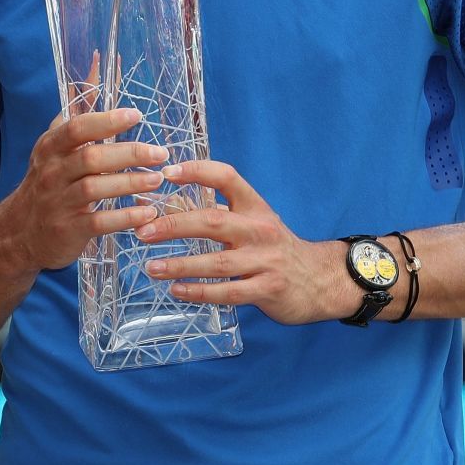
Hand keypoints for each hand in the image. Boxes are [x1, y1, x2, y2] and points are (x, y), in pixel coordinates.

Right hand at [0, 107, 170, 275]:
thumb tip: (97, 69)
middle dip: (129, 153)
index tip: (136, 115)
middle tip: (161, 153)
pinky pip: (98, 222)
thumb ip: (78, 113)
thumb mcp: (54, 147)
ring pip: (95, 189)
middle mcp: (51, 173)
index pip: (76, 129)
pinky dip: (124, 217)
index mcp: (50, 148)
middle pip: (91, 158)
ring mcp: (58, 202)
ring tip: (158, 179)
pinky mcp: (68, 230)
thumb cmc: (48, 182)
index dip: (106, 121)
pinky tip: (147, 213)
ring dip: (130, 183)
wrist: (20, 233)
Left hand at [136, 160, 348, 323]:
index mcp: (255, 207)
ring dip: (181, 265)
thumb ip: (215, 212)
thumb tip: (167, 203)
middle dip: (175, 225)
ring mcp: (266, 261)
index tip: (167, 173)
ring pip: (217, 262)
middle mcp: (261, 230)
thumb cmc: (274, 247)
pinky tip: (177, 290)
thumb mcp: (252, 222)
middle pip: (214, 222)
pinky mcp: (268, 290)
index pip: (227, 177)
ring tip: (152, 267)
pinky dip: (200, 292)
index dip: (197, 171)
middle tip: (143, 230)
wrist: (321, 280)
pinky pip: (228, 292)